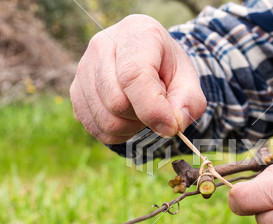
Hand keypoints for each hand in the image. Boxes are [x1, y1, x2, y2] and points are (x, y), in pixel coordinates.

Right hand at [70, 14, 205, 143]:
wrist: (150, 61)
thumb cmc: (169, 70)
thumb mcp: (188, 81)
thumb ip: (187, 102)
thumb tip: (172, 125)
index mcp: (136, 32)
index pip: (133, 75)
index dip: (152, 109)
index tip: (170, 127)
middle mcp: (102, 45)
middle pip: (116, 101)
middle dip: (143, 117)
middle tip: (158, 109)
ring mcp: (84, 67)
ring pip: (105, 119)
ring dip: (131, 127)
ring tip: (143, 111)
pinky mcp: (76, 90)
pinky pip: (95, 127)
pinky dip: (117, 133)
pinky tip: (129, 119)